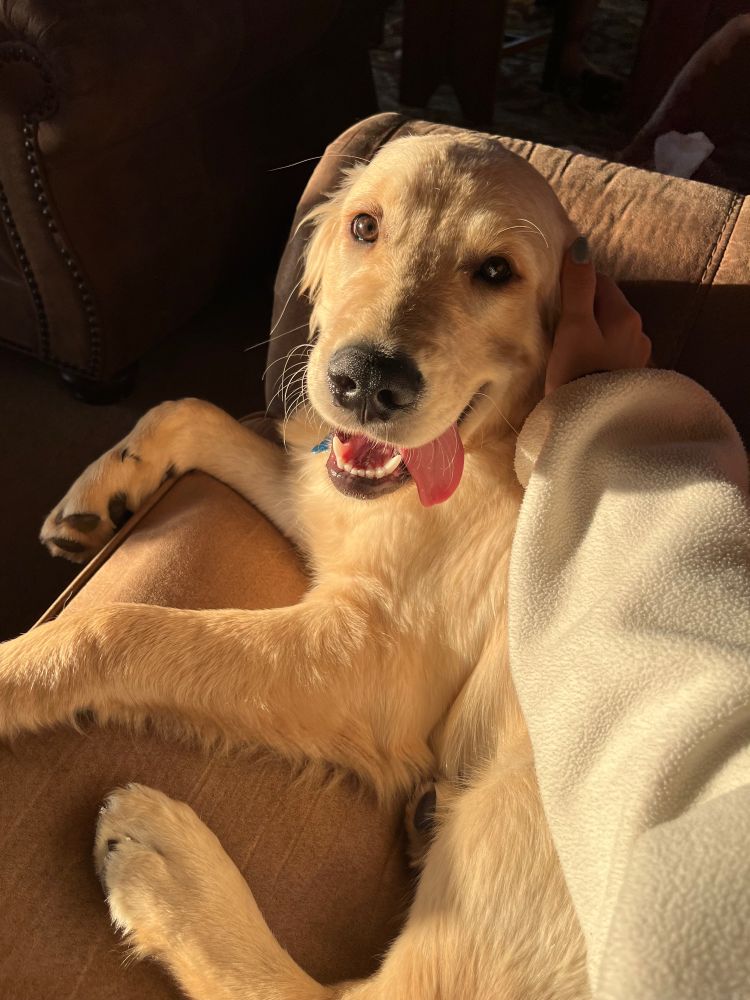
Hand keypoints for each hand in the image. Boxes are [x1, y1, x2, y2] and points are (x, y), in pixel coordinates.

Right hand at [545, 237, 651, 395]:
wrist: (593, 428)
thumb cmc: (577, 375)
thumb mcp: (573, 326)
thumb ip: (578, 287)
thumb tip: (581, 246)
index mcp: (625, 315)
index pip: (600, 281)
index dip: (575, 285)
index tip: (553, 298)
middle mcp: (639, 333)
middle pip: (607, 306)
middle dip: (585, 308)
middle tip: (556, 322)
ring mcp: (637, 358)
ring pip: (609, 331)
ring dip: (592, 333)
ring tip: (567, 348)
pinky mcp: (630, 380)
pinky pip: (611, 355)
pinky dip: (598, 354)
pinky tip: (582, 367)